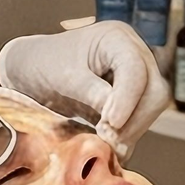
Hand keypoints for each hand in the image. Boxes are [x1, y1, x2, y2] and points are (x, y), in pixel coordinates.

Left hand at [0, 22, 171, 150]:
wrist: (30, 69)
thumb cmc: (43, 63)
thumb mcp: (62, 76)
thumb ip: (90, 92)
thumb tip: (116, 119)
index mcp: (116, 37)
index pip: (135, 69)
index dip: (127, 98)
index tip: (112, 122)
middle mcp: (133, 54)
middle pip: (153, 90)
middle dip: (134, 118)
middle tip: (109, 138)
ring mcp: (135, 76)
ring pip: (151, 107)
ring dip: (132, 130)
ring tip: (106, 143)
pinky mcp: (131, 98)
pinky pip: (140, 119)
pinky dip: (127, 134)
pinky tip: (111, 146)